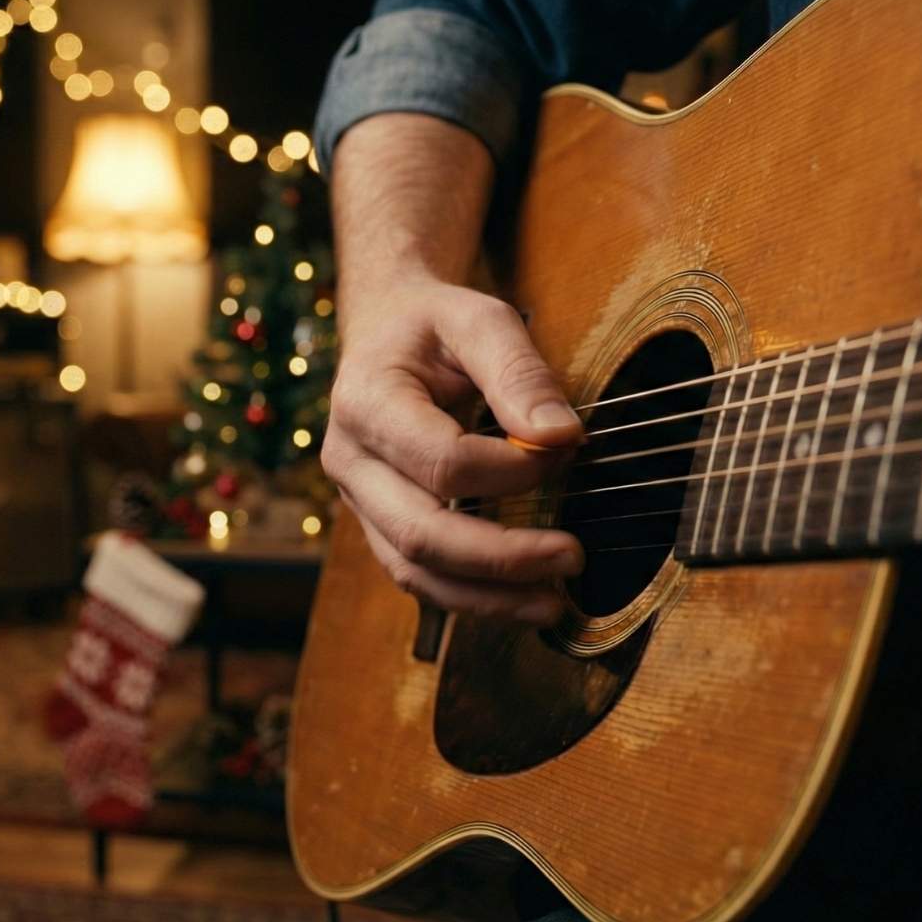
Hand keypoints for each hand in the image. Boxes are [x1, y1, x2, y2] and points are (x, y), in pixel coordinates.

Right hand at [321, 275, 585, 624]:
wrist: (385, 330)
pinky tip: (521, 598)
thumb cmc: (432, 324)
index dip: (512, 470)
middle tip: (572, 556)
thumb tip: (560, 437)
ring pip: (414, 571)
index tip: (567, 451)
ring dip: (487, 597)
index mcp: (365, 402)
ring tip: (553, 602)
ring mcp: (358, 499)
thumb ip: (519, 373)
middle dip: (501, 557)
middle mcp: (349, 460)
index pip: (442, 461)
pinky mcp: (377, 522)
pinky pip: (417, 575)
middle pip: (421, 533)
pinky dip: (471, 596)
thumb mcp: (479, 319)